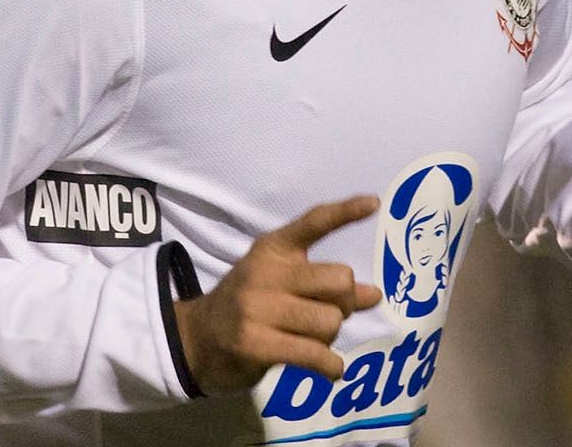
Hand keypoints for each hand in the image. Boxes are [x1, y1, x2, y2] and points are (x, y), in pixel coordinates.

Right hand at [173, 195, 383, 392]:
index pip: (313, 223)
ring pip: (329, 321)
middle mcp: (266, 272)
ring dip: (330, 337)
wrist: (197, 339)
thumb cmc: (250, 307)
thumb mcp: (282, 284)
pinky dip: (330, 366)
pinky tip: (330, 369)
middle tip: (332, 314)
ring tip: (314, 342)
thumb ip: (324, 286)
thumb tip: (374, 295)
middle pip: (338, 280)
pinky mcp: (255, 343)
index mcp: (273, 248)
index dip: (345, 212)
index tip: (373, 203)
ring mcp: (257, 308)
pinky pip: (313, 354)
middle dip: (346, 303)